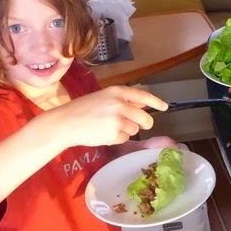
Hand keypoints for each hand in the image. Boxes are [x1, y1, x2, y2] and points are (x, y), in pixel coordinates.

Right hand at [47, 85, 168, 148]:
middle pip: (145, 118)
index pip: (143, 96)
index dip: (156, 102)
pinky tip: (104, 134)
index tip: (165, 107)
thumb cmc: (83, 109)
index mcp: (117, 91)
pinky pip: (125, 139)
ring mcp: (118, 119)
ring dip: (126, 131)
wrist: (65, 122)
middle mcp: (120, 104)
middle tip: (136, 125)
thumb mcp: (104, 97)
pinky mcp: (115, 133)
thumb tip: (143, 105)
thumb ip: (124, 100)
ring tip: (108, 127)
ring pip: (135, 130)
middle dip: (144, 124)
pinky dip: (117, 139)